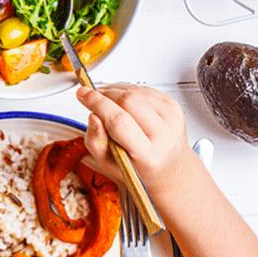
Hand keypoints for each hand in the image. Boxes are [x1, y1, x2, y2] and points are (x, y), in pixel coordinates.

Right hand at [76, 84, 196, 198]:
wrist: (169, 167)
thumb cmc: (138, 167)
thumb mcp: (109, 164)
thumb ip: (96, 142)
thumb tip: (93, 116)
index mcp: (148, 155)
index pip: (119, 122)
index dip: (98, 104)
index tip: (83, 94)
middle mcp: (164, 135)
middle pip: (128, 101)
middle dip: (105, 95)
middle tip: (94, 100)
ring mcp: (172, 118)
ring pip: (136, 91)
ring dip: (116, 92)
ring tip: (110, 106)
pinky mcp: (174, 106)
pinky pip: (144, 89)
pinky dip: (129, 91)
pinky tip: (125, 105)